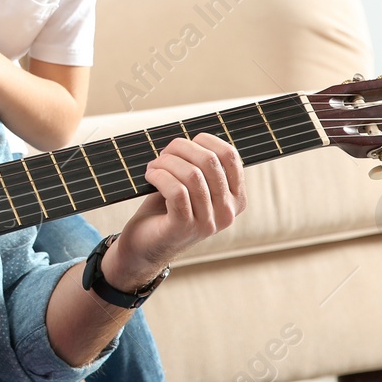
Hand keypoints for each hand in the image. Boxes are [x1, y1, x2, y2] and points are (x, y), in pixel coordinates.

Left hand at [104, 134, 245, 290]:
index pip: (230, 156)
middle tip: (162, 155)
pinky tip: (150, 176)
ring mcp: (208, 222)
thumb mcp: (192, 186)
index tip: (184, 144)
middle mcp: (228, 212)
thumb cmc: (167, 209)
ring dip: (166, 163)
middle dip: (180, 149)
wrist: (145, 245)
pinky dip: (159, 176)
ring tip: (154, 166)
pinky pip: (176, 191)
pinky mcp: (184, 227)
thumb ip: (201, 166)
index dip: (204, 140)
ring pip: (192, 175)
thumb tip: (194, 137)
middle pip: (209, 161)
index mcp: (236, 198)